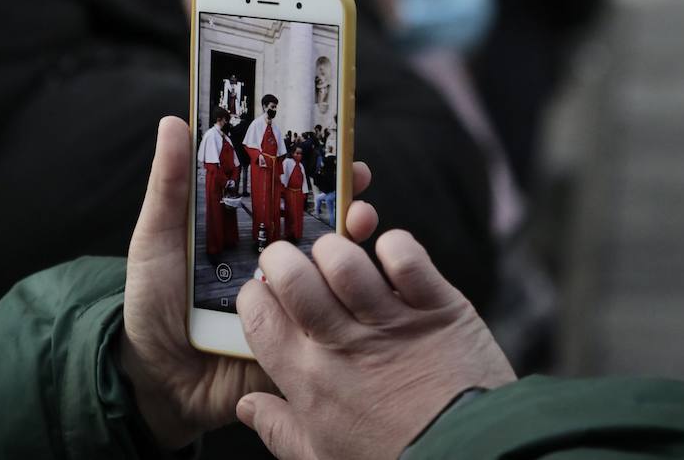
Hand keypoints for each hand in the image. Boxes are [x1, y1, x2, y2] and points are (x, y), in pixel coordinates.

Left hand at [121, 116, 377, 448]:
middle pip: (327, 230)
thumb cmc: (153, 299)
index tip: (342, 155)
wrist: (154, 379)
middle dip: (352, 208)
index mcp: (252, 231)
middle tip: (360, 196)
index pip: (294, 195)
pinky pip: (328, 326)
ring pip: (335, 274)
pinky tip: (349, 293)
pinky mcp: (298, 345)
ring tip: (357, 230)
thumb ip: (171, 185)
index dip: (322, 173)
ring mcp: (293, 304)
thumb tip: (173, 122)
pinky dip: (344, 307)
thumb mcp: (157, 236)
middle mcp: (280, 263)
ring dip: (354, 252)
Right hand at [236, 230, 515, 459]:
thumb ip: (282, 430)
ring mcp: (389, 322)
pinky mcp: (435, 305)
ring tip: (342, 261)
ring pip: (343, 259)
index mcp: (310, 382)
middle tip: (295, 263)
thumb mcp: (326, 458)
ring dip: (337, 249)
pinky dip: (394, 246)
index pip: (259, 317)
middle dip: (283, 257)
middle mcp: (343, 345)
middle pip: (292, 276)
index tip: (264, 292)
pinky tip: (390, 259)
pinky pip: (402, 254)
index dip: (255, 294)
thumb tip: (248, 406)